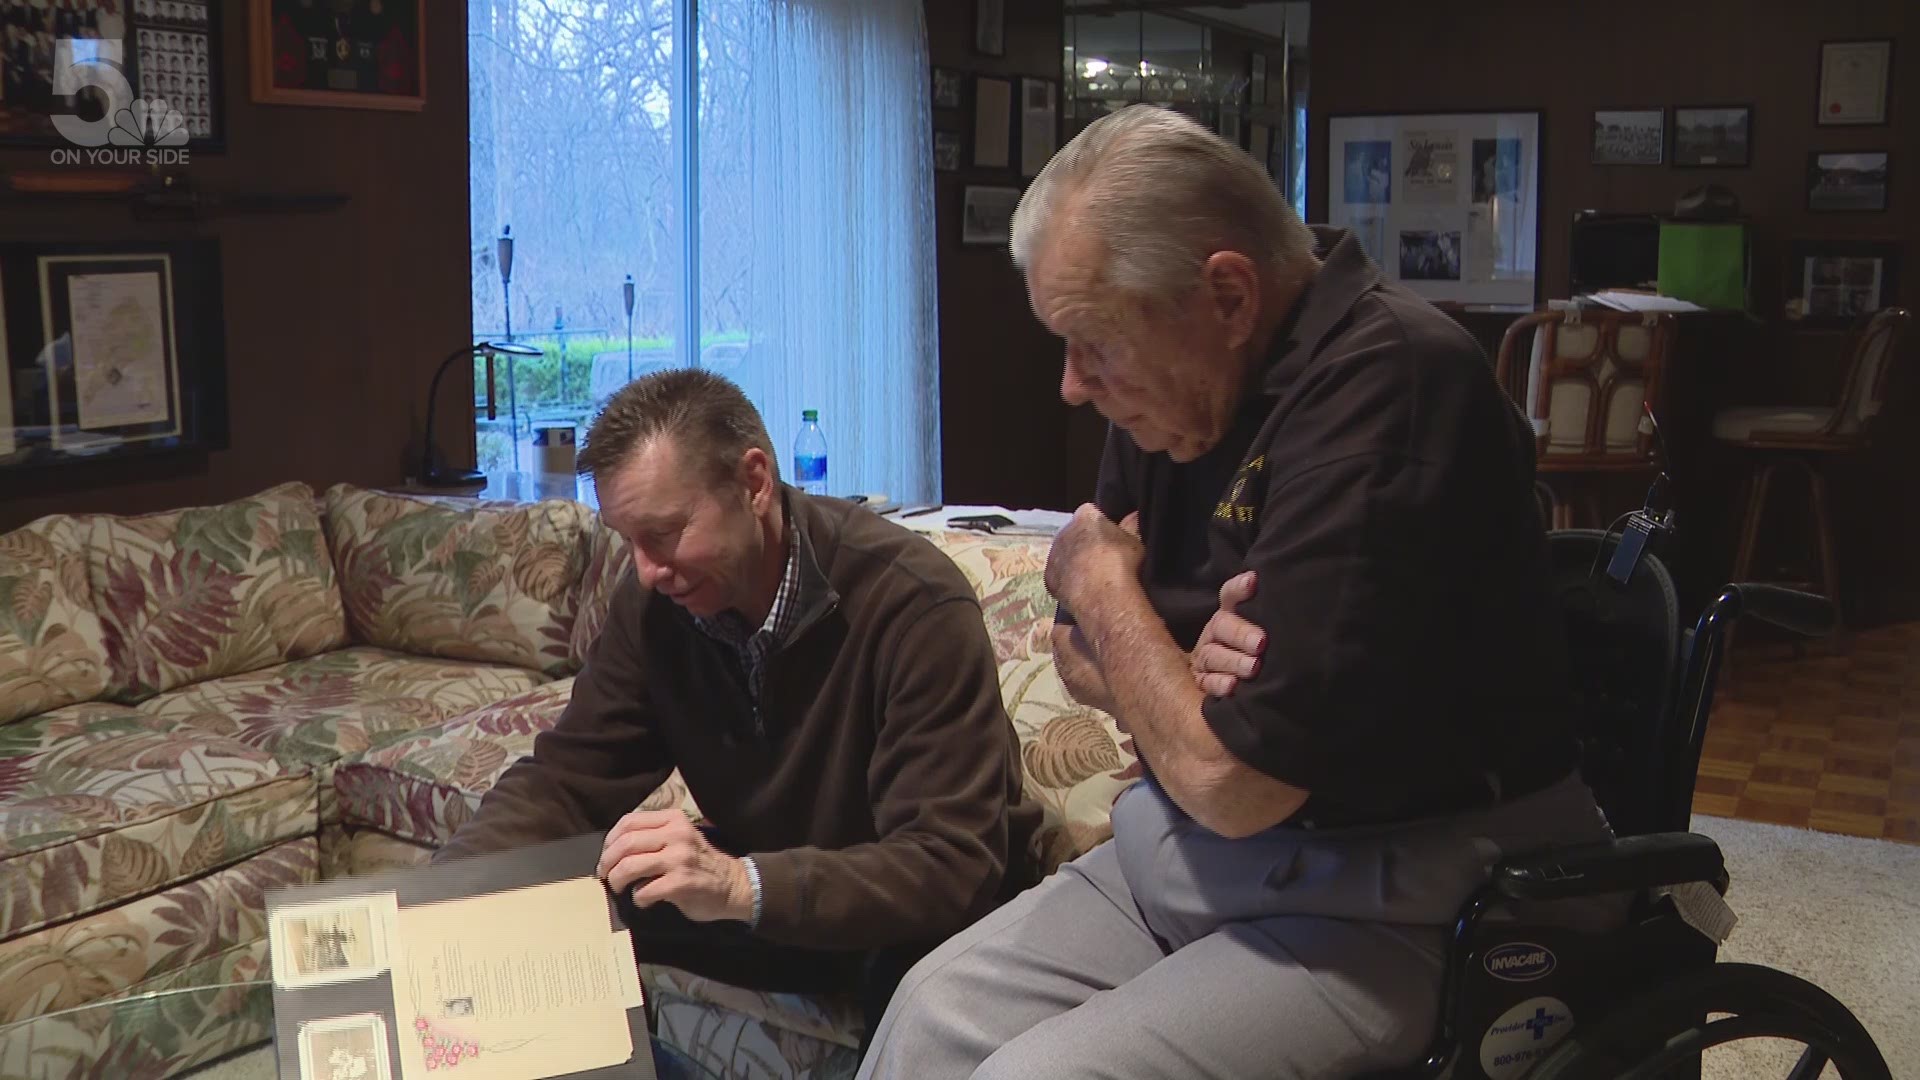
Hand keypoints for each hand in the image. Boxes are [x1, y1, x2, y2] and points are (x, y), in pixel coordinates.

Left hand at [596, 810, 753, 923]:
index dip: (610, 840)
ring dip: (617, 880)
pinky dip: (638, 898)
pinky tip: (644, 900)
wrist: (733, 885)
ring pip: (629, 866)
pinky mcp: (681, 883)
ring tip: (620, 888)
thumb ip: (654, 836)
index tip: (607, 855)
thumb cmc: (700, 863)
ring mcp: (679, 858)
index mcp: (674, 819)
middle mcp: (677, 834)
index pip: (629, 821)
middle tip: (606, 875)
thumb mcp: (680, 837)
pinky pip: (644, 890)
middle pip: (625, 843)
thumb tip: (615, 850)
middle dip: (608, 862)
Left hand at [1045, 505, 1144, 613]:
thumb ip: (1131, 525)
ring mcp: (1054, 555)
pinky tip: (1083, 589)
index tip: (1109, 536)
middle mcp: (1064, 531)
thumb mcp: (1134, 541)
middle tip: (1102, 557)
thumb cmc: (1122, 563)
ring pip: (1064, 554)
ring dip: (1075, 562)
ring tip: (1094, 576)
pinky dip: (1068, 581)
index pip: (1090, 512)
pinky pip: (1059, 575)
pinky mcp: (1049, 577)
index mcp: (1085, 517)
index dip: (1100, 524)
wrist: (1104, 595)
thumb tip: (1134, 516)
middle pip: (1074, 533)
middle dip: (1085, 542)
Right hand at [1191, 571, 1264, 697]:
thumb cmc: (1257, 653)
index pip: (1230, 595)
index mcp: (1230, 616)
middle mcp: (1215, 634)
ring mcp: (1206, 657)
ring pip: (1213, 655)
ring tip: (1253, 668)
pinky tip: (1232, 686)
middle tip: (1261, 643)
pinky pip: (1206, 682)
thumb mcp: (1264, 629)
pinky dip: (1219, 684)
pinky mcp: (1202, 682)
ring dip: (1234, 661)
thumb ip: (1270, 617)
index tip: (1253, 581)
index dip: (1239, 588)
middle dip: (1241, 634)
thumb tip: (1290, 602)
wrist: (1235, 685)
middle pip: (1221, 626)